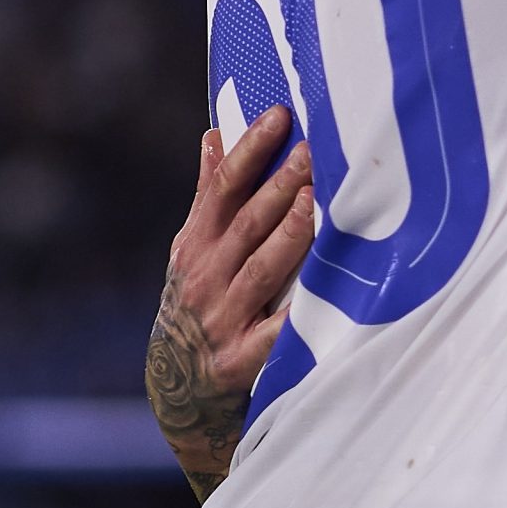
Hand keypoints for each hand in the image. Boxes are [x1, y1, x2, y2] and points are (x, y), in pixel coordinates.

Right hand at [147, 106, 315, 500]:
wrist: (179, 393)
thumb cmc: (199, 302)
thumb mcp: (193, 251)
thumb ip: (210, 196)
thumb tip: (216, 133)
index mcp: (196, 245)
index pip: (223, 188)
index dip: (250, 150)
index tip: (280, 114)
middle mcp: (205, 278)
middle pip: (247, 224)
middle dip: (280, 185)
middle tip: (314, 148)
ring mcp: (223, 320)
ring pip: (262, 269)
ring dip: (290, 235)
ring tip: (317, 200)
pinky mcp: (242, 361)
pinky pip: (278, 333)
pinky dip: (299, 312)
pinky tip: (327, 288)